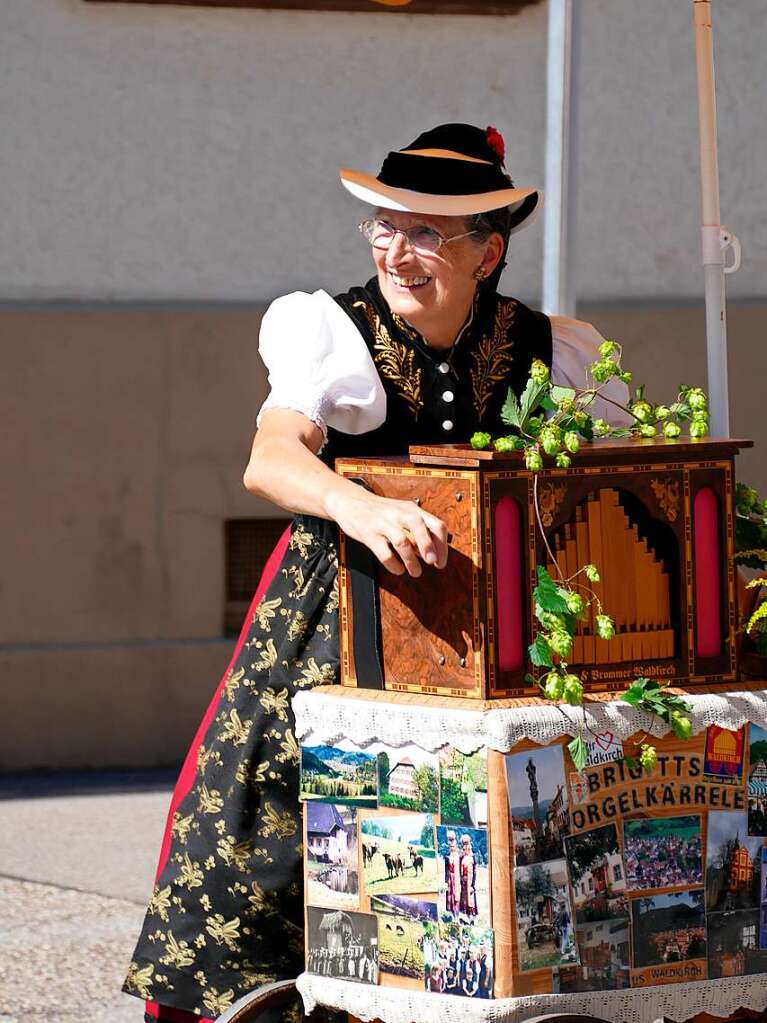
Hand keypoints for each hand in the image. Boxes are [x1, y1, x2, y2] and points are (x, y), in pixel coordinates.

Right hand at [325, 485, 448, 576]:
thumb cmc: (381, 511)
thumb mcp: (402, 512)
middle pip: (420, 526)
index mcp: (411, 509)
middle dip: (428, 546)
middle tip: (432, 562)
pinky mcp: (369, 534)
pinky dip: (393, 564)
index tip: (440, 561)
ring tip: (416, 572)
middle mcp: (399, 514)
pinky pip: (384, 553)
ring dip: (412, 560)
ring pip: (402, 542)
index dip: (442, 545)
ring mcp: (383, 523)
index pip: (435, 524)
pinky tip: (398, 569)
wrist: (350, 501)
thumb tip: (435, 551)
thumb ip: (418, 529)